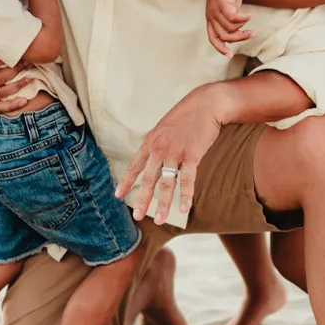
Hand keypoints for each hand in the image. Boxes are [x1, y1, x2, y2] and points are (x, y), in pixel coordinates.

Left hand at [115, 86, 225, 223]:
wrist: (206, 104)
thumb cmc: (187, 116)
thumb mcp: (164, 128)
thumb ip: (157, 143)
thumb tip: (154, 157)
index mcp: (151, 142)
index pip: (135, 166)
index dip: (126, 182)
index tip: (118, 195)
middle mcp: (159, 149)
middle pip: (148, 179)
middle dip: (142, 200)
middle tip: (138, 216)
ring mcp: (175, 153)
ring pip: (167, 184)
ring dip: (163, 204)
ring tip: (161, 220)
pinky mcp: (191, 155)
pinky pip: (187, 180)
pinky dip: (185, 196)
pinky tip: (183, 209)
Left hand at [206, 0, 252, 55]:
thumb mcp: (229, 4)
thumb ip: (231, 17)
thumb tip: (239, 28)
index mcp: (210, 17)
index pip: (213, 38)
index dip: (220, 48)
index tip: (229, 56)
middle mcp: (210, 15)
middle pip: (225, 36)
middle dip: (239, 38)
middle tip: (252, 34)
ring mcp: (215, 9)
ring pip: (231, 28)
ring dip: (243, 27)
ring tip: (251, 21)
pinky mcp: (223, 2)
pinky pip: (234, 18)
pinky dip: (244, 18)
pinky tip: (251, 15)